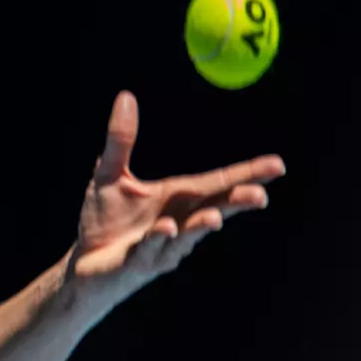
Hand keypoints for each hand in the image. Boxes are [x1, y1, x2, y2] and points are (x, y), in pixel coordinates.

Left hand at [68, 90, 284, 306]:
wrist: (83, 262)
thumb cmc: (104, 220)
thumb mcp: (110, 175)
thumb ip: (121, 140)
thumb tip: (126, 97)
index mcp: (177, 198)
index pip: (217, 184)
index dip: (247, 175)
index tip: (277, 166)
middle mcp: (177, 222)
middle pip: (212, 210)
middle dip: (235, 203)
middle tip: (260, 196)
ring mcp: (160, 246)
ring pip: (184, 236)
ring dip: (199, 227)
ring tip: (213, 217)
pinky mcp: (137, 263)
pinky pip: (150, 250)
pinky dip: (158, 239)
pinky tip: (166, 228)